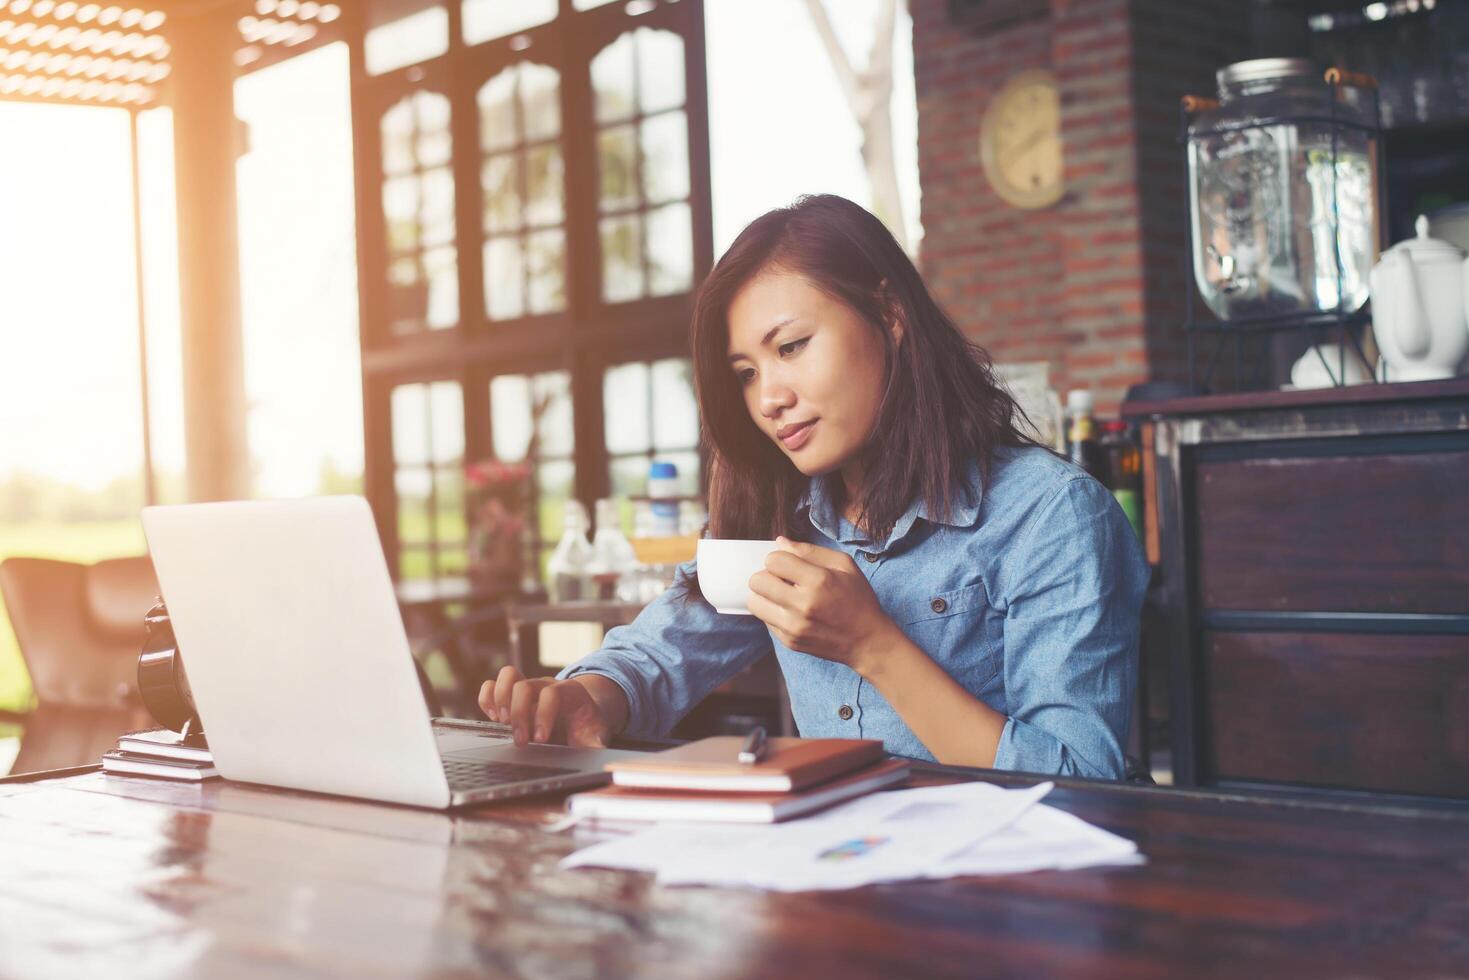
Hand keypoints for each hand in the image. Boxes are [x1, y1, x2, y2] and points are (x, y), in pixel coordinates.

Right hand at [479, 666, 617, 747]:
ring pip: (508, 676)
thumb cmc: (586, 725)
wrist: (580, 715)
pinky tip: (493, 718)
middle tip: (520, 741)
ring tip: (503, 723)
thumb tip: (597, 750)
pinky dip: (488, 699)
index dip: (543, 714)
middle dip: (519, 715)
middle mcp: (546, 685)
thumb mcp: (596, 734)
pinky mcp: (512, 694)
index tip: (540, 739)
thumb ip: (596, 742)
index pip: (552, 693)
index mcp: (569, 692)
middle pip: (525, 686)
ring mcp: (528, 687)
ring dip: (501, 700)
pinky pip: (493, 685)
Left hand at [746, 536, 896, 674]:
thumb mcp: (844, 565)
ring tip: (782, 595)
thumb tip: (780, 542)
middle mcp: (802, 605)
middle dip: (767, 575)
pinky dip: (773, 612)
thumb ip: (810, 551)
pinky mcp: (789, 641)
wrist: (867, 641)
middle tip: (783, 580)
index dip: (778, 558)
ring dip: (764, 595)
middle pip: (757, 581)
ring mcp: (793, 626)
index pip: (773, 560)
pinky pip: (764, 620)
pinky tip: (791, 611)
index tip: (789, 565)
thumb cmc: (858, 599)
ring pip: (754, 603)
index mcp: (818, 581)